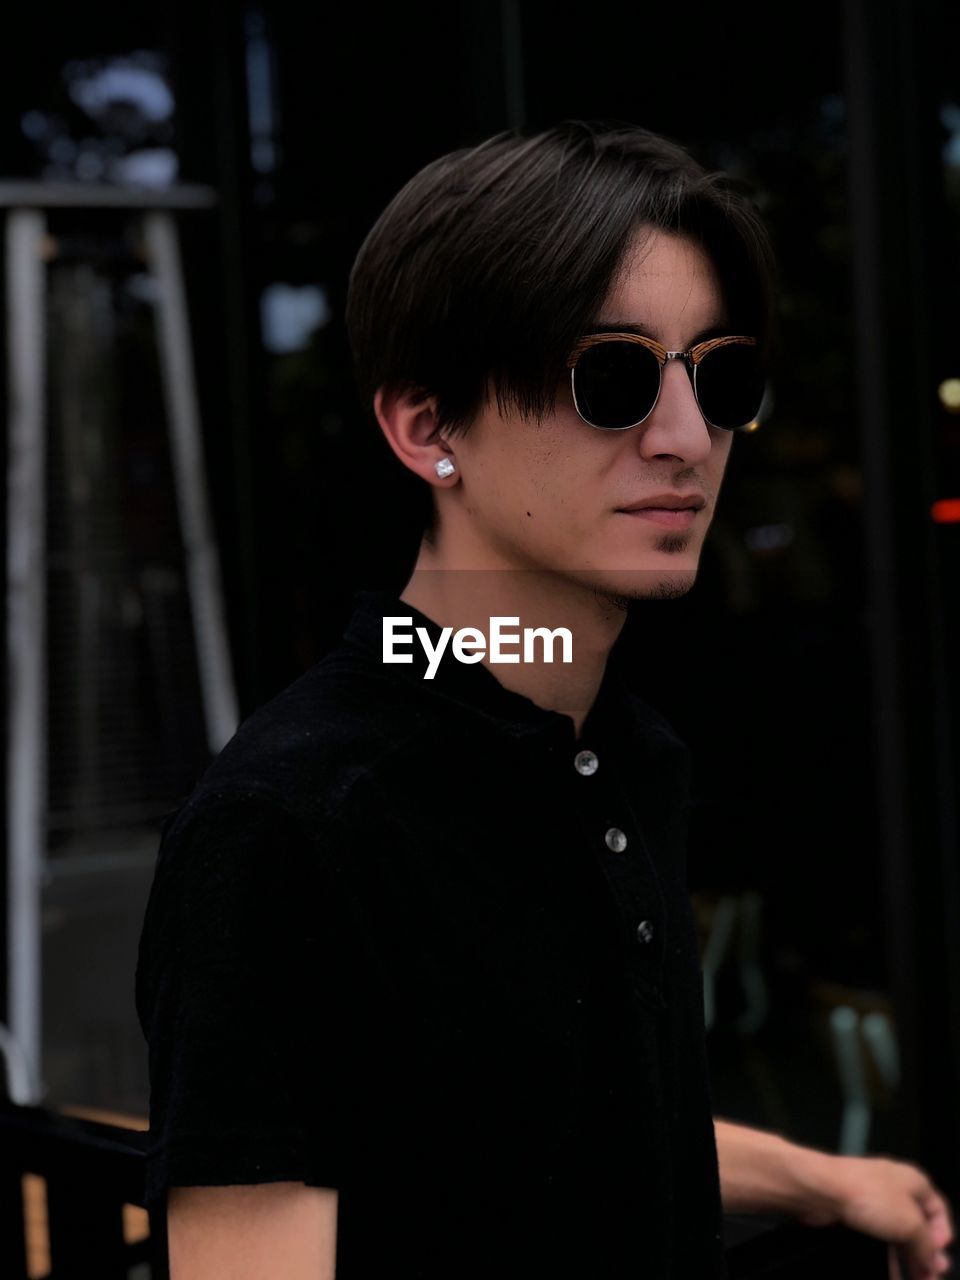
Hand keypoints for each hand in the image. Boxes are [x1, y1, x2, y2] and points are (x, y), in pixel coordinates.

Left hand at [825, 1154, 953, 1279]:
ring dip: (905, 1261)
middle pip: (917, 1226)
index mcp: (913, 1182)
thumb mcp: (910, 1224)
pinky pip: (876, 1239)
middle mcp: (895, 1189)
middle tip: (928, 1279)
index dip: (942, 1234)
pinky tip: (888, 1275)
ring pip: (896, 1235)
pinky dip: (885, 1258)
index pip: (938, 1209)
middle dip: (924, 1255)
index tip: (940, 1259)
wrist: (821, 1191)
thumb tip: (933, 1263)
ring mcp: (872, 1200)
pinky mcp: (854, 1213)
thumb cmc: (869, 1197)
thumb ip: (926, 1246)